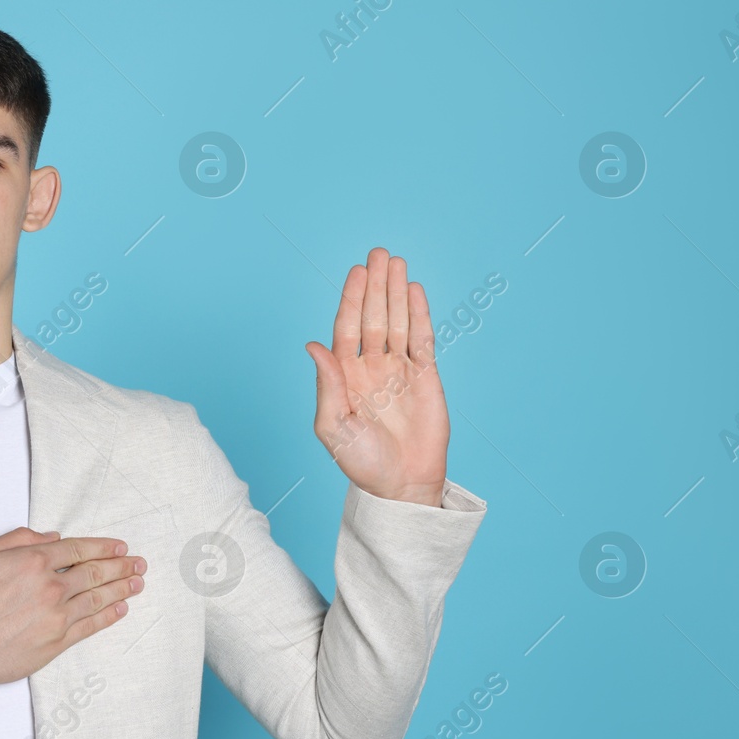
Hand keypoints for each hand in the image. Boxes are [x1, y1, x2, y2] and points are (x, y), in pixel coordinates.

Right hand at [0, 527, 146, 695]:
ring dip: (121, 589)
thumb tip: (51, 537)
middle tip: (139, 563)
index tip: (120, 546)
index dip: (102, 547)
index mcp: (33, 561)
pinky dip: (109, 616)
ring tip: (138, 582)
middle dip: (121, 566)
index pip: (77, 550)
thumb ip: (17, 539)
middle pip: (94, 573)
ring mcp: (56, 616)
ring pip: (97, 598)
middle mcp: (50, 587)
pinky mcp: (56, 642)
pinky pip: (91, 626)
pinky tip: (121, 609)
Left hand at [304, 247, 448, 506]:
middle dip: (374, 285)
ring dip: (396, 292)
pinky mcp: (426, 378)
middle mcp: (371, 367)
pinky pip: (422, 340)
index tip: (356, 271)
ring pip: (398, 321)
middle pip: (373, 316)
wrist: (401, 486)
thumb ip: (326, 384)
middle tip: (377, 252)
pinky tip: (414, 291)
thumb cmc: (361, 462)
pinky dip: (419, 315)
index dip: (351, 299)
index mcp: (345, 375)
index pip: (347, 327)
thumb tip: (312, 345)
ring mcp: (399, 370)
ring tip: (395, 262)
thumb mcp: (333, 426)